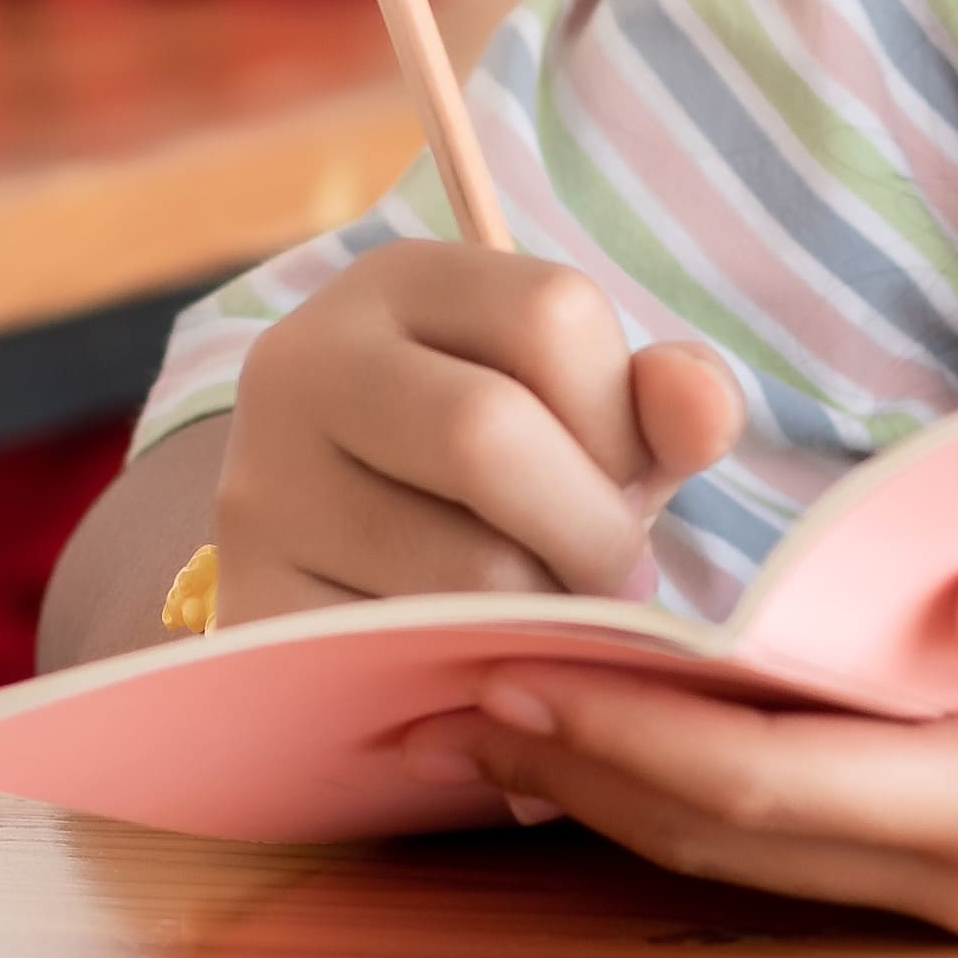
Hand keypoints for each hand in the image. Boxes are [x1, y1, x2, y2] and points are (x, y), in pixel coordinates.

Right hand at [214, 238, 745, 621]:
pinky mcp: (252, 605)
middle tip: (616, 580)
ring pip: (456, 568)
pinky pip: (408, 657)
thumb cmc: (496, 485)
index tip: (621, 477)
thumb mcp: (586, 421)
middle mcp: (305, 363)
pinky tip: (487, 663)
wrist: (341, 575)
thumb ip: (664, 405)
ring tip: (552, 622)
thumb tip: (705, 410)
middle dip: (591, 530)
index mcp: (400, 284)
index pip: (550, 312)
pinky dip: (480, 674)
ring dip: (546, 618)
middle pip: (484, 431)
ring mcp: (262, 487)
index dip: (620, 415)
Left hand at [429, 540, 957, 938]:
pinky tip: (677, 737)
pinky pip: (827, 838)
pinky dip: (724, 793)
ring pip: (766, 851)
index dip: (615, 739)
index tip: (497, 681)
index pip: (754, 784)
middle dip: (578, 776)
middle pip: (725, 839)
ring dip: (634, 792)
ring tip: (514, 725)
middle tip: (440, 704)